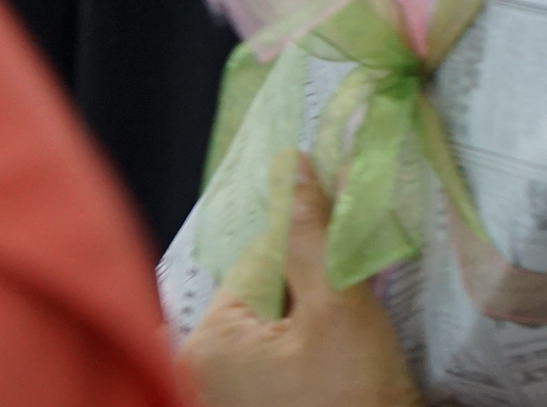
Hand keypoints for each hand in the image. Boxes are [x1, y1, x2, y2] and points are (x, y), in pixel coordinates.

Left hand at [181, 161, 422, 406]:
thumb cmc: (354, 399)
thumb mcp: (339, 308)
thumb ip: (311, 233)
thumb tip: (290, 164)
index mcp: (204, 341)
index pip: (258, 261)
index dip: (310, 255)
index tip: (347, 268)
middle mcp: (193, 373)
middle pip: (257, 296)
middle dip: (304, 292)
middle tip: (344, 320)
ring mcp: (218, 399)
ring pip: (265, 330)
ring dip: (304, 325)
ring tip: (342, 351)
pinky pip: (265, 363)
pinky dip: (296, 356)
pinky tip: (329, 371)